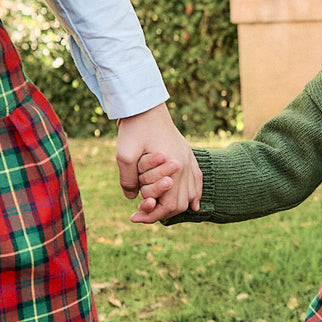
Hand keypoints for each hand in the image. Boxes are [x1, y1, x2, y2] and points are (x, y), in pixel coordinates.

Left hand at [116, 103, 201, 222]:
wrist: (145, 104)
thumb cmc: (134, 128)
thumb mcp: (124, 154)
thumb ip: (128, 179)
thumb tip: (132, 199)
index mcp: (173, 167)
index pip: (168, 205)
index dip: (150, 216)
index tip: (133, 217)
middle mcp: (185, 165)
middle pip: (181, 204)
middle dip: (162, 213)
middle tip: (142, 214)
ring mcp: (189, 159)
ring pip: (191, 194)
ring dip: (177, 206)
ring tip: (160, 209)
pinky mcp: (187, 153)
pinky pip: (197, 179)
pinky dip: (196, 194)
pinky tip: (194, 205)